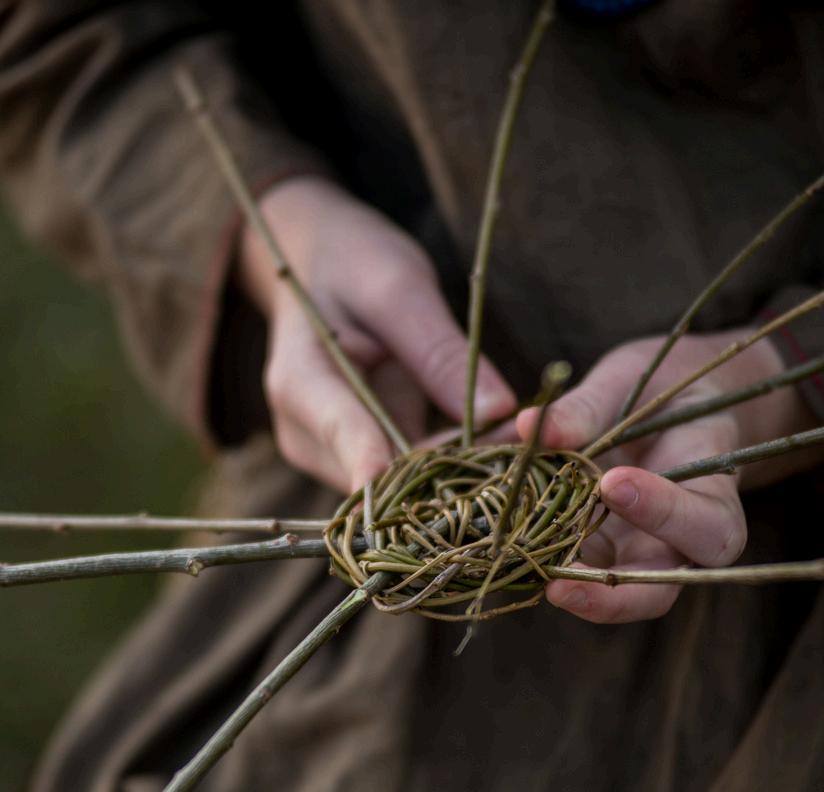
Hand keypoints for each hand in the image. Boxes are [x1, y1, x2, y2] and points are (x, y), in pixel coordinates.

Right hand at [237, 177, 516, 491]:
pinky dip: (452, 462)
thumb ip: (439, 351)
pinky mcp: (360, 458)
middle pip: (377, 471)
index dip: (373, 460)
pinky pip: (409, 475)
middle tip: (523, 442)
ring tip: (521, 437)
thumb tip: (497, 411)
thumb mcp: (399, 288)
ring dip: (458, 468)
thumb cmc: (353, 263)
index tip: (404, 495)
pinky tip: (498, 443)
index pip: (339, 427)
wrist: (323, 267)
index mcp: (299, 379)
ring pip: (398, 484)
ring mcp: (331, 452)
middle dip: (448, 466)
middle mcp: (306, 431)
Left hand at [515, 329, 823, 623]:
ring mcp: (632, 556)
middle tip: (558, 584)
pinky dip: (536, 564)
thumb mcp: (630, 383)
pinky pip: (570, 573)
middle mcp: (676, 542)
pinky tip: (499, 550)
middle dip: (609, 597)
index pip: (706, 526)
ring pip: (609, 596)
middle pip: (658, 594)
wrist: (670, 409)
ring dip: (563, 589)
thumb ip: (589, 407)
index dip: (665, 513)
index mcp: (712, 496)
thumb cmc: (663, 392)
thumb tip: (531, 427)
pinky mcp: (594, 556)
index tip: (612, 481)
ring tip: (518, 567)